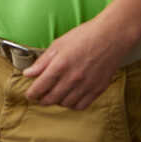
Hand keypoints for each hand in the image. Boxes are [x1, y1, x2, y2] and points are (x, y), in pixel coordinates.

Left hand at [23, 18, 139, 108]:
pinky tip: (69, 98)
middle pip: (51, 98)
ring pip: (66, 103)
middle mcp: (72, 79)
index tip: (29, 94)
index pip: (40, 87)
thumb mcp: (58, 44)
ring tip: (53, 96)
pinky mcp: (98, 89)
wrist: (112, 37)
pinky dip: (72, 105)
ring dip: (56, 102)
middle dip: (41, 100)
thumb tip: (28, 73)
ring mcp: (86, 86)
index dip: (32, 93)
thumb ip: (42, 61)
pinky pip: (82, 105)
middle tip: (38, 97)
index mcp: (60, 66)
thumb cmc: (84, 36)